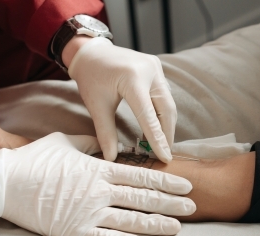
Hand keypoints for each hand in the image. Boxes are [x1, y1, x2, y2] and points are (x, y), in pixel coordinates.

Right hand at [0, 132, 195, 235]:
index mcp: (99, 169)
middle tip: (194, 207)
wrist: (4, 182)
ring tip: (177, 227)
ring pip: (131, 219)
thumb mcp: (65, 142)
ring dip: (157, 224)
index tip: (186, 186)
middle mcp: (100, 191)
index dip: (167, 181)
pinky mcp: (75, 230)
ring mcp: (89, 212)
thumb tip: (105, 143)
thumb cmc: (34, 160)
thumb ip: (90, 143)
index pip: (141, 176)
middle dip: (171, 204)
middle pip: (143, 198)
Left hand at [67, 37, 175, 162]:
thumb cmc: (91, 78)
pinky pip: (165, 94)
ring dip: (166, 124)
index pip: (149, 116)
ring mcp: (156, 67)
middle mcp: (149, 71)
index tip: (165, 158)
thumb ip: (106, 132)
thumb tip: (112, 157)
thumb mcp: (96, 106)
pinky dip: (163, 112)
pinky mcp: (157, 67)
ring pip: (169, 102)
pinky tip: (157, 126)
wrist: (91, 52)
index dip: (157, 139)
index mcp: (132, 78)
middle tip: (165, 153)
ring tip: (161, 143)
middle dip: (167, 133)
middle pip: (166, 109)